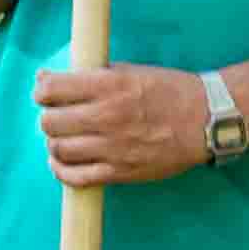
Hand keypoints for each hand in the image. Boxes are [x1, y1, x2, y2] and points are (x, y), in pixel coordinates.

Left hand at [36, 60, 216, 187]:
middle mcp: (107, 116)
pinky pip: (76, 178)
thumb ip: (92, 75)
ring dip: (55, 142)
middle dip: (48, 116)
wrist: (206, 119)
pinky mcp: (121, 172)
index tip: (45, 92)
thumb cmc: (169, 90)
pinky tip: (62, 161)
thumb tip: (48, 79)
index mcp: (109, 86)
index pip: (51, 90)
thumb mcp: (131, 71)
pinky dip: (61, 170)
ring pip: (59, 149)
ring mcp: (113, 147)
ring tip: (64, 137)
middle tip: (58, 115)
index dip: (42, 90)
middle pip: (50, 122)